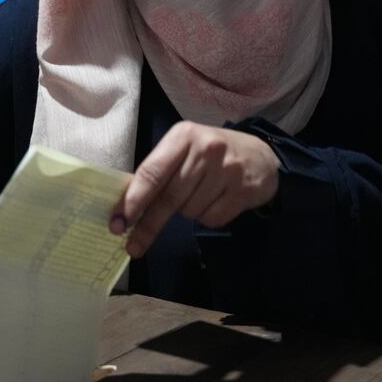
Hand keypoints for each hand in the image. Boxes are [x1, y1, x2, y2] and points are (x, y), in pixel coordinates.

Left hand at [110, 122, 279, 258]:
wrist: (261, 156)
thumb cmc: (211, 154)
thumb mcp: (184, 150)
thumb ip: (159, 171)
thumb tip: (127, 208)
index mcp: (183, 136)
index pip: (152, 171)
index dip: (134, 199)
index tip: (119, 221)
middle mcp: (206, 150)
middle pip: (168, 197)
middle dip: (148, 224)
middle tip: (133, 246)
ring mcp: (227, 170)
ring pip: (189, 211)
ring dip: (186, 212)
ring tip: (199, 195)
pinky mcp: (243, 191)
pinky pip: (211, 219)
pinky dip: (207, 217)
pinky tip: (216, 200)